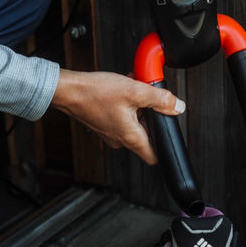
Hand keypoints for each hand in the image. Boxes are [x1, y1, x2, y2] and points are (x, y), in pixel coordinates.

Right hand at [50, 69, 184, 164]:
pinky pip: (123, 117)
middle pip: (147, 134)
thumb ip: (160, 100)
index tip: (169, 136)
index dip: (165, 148)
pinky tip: (123, 90)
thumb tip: (177, 106)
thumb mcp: (135, 91)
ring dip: (138, 106)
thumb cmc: (94, 93)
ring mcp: (110, 132)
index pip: (154, 156)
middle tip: (148, 99)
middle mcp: (120, 139)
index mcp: (131, 138)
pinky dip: (126, 104)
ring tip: (133, 90)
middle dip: (151, 115)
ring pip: (135, 122)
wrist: (67, 90)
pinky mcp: (103, 123)